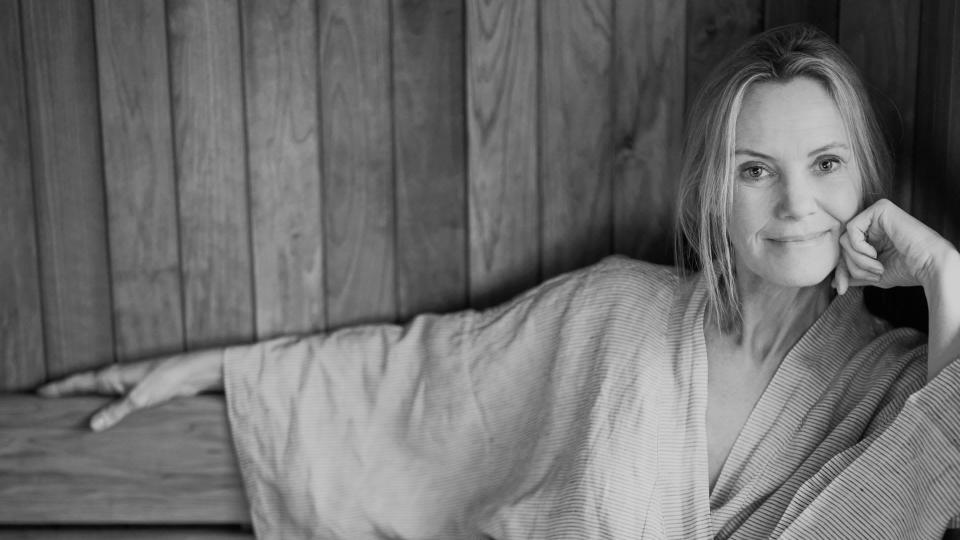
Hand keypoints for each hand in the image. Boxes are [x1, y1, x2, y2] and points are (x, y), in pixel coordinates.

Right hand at [36, 349, 223, 430]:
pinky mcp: (141, 388)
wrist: (193, 372)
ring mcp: (129, 381)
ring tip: (70, 405)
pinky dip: (103, 400)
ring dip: (84, 394)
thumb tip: (93, 425)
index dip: (59, 387)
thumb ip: (117, 411)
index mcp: (111, 376)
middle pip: (85, 383)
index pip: (78, 382)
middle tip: (46, 398)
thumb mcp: (140, 399)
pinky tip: (106, 410)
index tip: (39, 392)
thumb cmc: (167, 379)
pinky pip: (113, 395)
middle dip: (66, 390)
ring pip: (99, 388)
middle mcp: (117, 376)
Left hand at [833, 199, 954, 293]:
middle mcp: (872, 223)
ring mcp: (876, 214)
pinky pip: (852, 228)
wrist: (929, 266)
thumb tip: (834, 283)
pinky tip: (876, 254)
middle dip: (851, 267)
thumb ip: (853, 274)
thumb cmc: (907, 270)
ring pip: (845, 239)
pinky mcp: (880, 208)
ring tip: (877, 267)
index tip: (842, 289)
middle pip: (842, 246)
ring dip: (858, 260)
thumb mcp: (873, 275)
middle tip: (872, 277)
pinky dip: (859, 247)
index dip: (841, 270)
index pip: (844, 251)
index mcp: (872, 236)